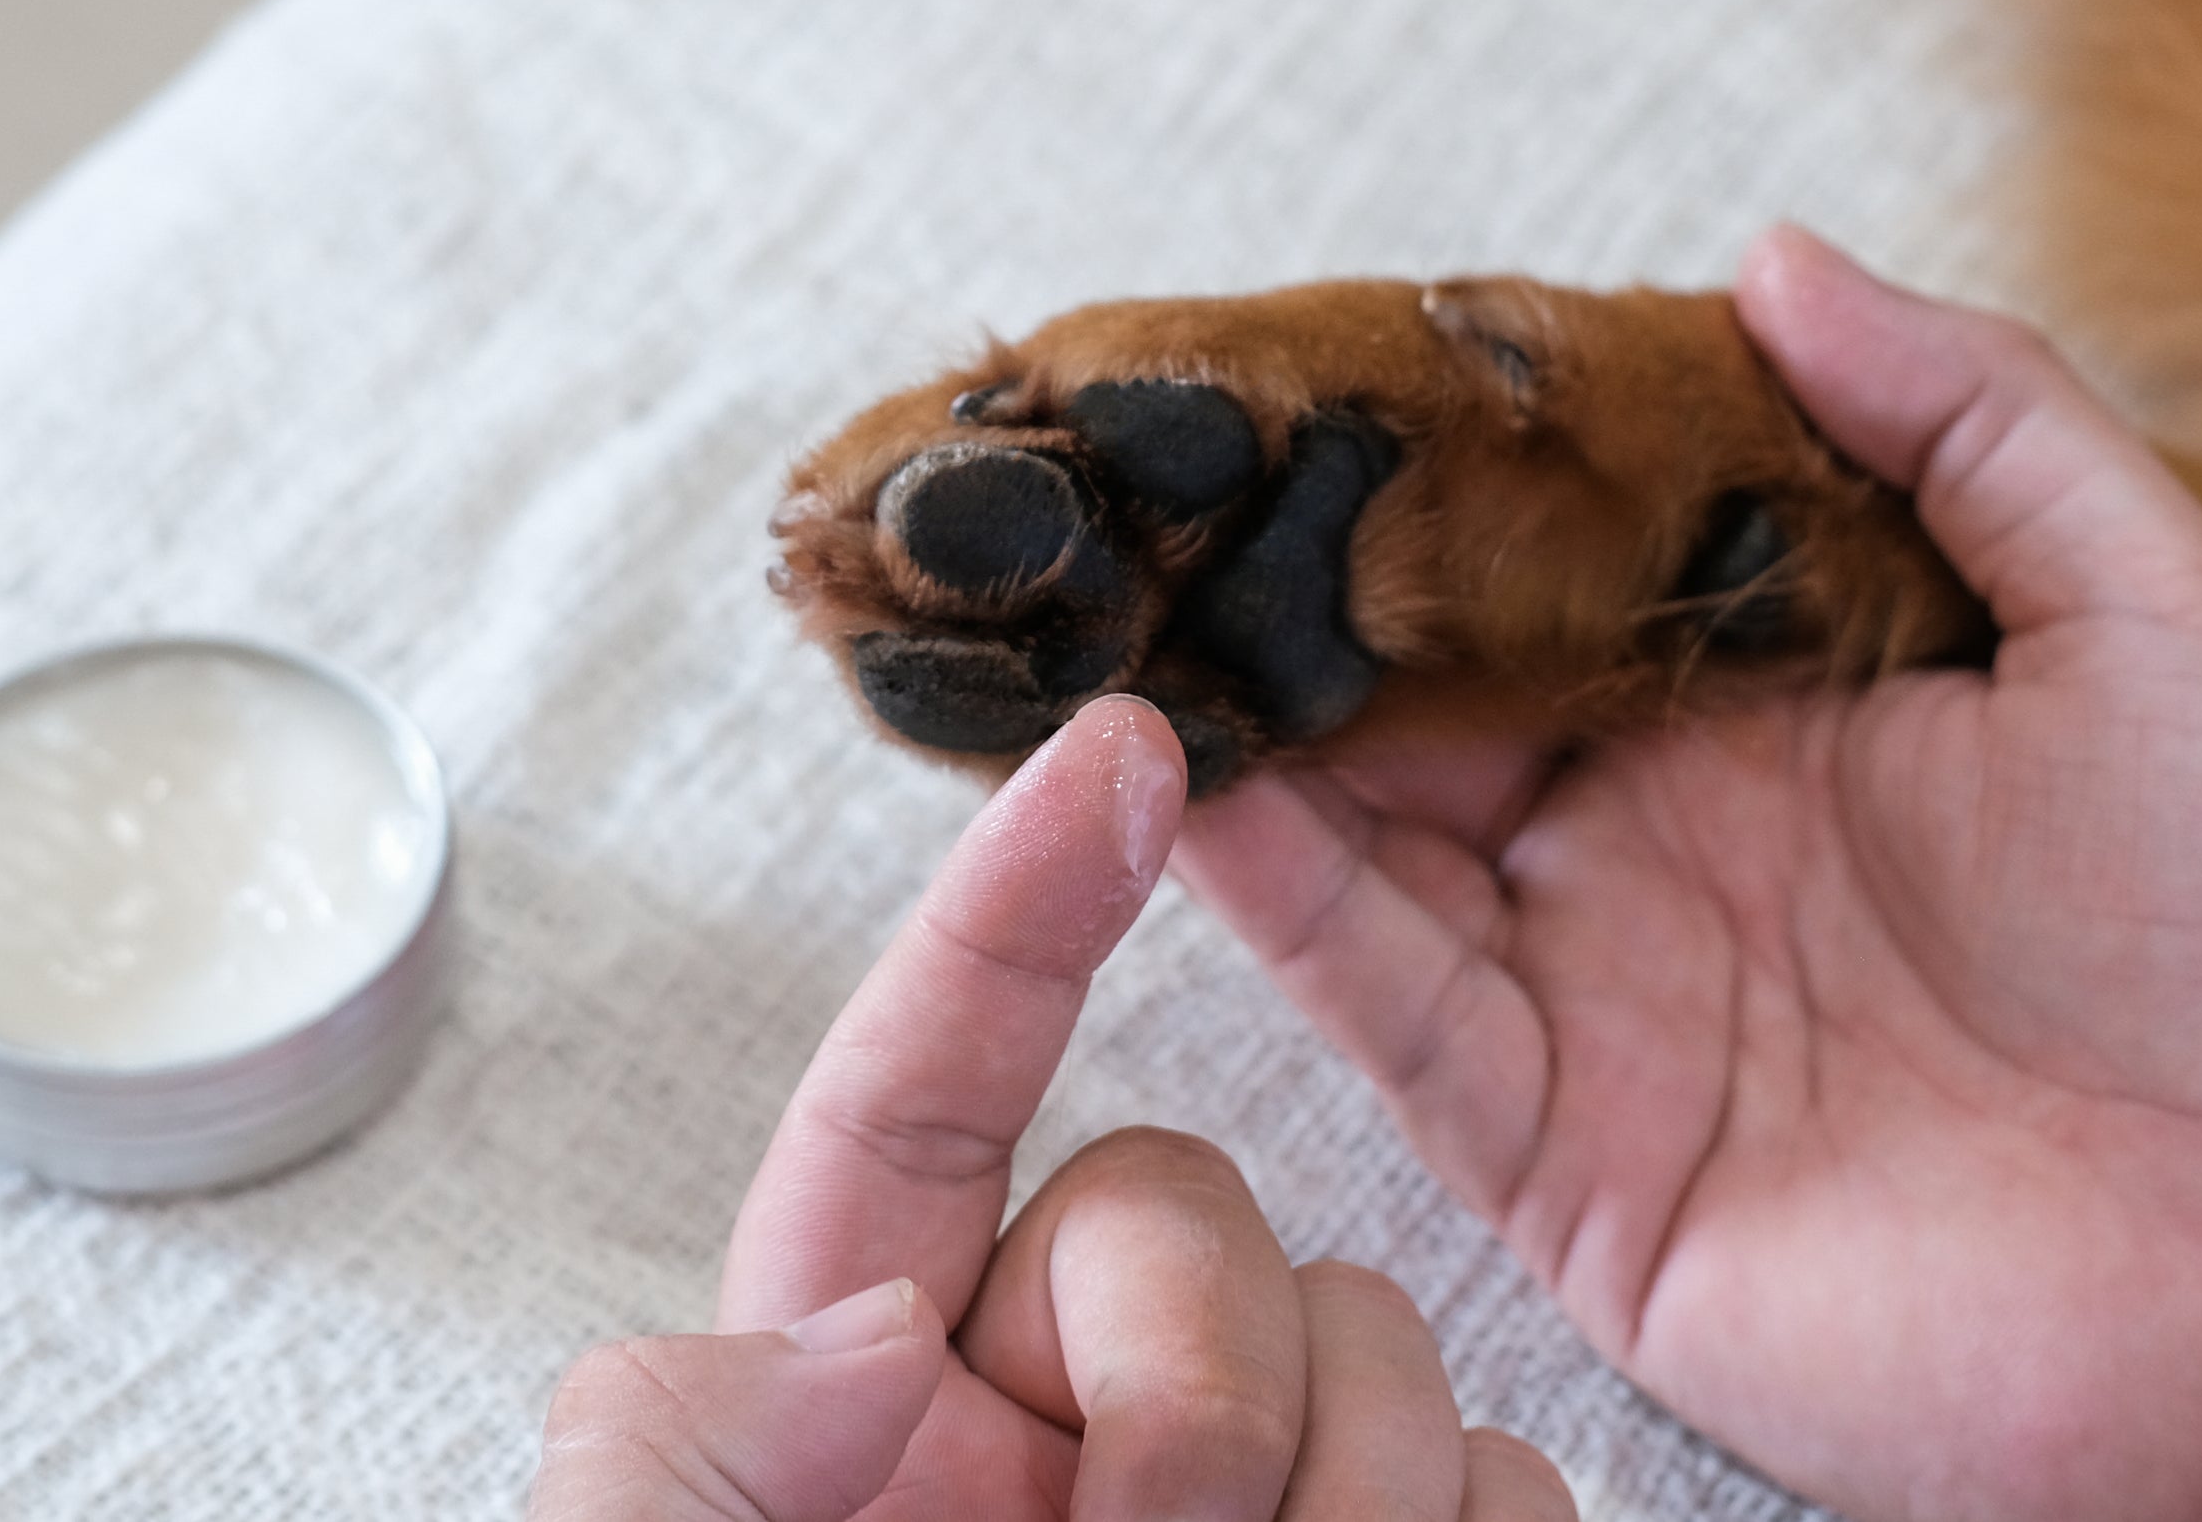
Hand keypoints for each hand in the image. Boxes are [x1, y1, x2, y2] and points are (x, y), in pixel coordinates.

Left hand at [529, 695, 1577, 1521]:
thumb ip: (678, 1460)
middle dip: (1193, 1378)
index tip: (1120, 755)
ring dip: (1351, 1500)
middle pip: (1200, 1223)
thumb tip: (878, 1326)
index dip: (1009, 920)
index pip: (924, 1103)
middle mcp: (1062, 1433)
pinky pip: (1524, 1497)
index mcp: (861, 1406)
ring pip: (1392, 1357)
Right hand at [1176, 227, 2201, 1521]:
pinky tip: (1197, 779)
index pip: (1554, 563)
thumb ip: (1978, 415)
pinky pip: (1389, 1009)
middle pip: (1419, 690)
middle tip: (1145, 471)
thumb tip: (1773, 250)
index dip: (1431, 473)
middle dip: (1289, 585)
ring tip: (1121, 595)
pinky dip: (1279, 901)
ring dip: (1241, 722)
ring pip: (1362, 837)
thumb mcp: (2165, 610)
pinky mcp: (1568, 1158)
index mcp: (1775, 704)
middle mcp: (1656, 835)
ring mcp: (1601, 996)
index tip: (1304, 370)